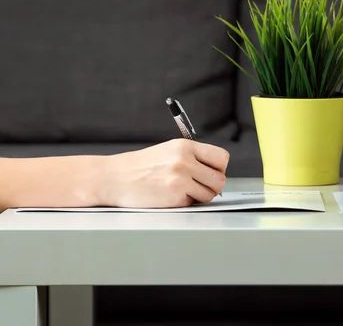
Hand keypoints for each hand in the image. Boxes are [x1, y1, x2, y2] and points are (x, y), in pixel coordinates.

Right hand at [98, 139, 229, 207]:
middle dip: (213, 185)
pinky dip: (185, 202)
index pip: (222, 157)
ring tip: (184, 191)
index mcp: (185, 146)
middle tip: (201, 186)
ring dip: (200, 196)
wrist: (113, 178)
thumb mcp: (169, 150)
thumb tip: (217, 172)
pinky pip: (193, 203)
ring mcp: (180, 180)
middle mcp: (184, 161)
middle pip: (220, 179)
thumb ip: (193, 157)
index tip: (213, 172)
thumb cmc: (140, 166)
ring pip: (210, 194)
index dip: (220, 168)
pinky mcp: (174, 198)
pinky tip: (170, 196)